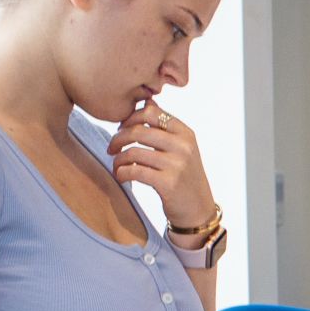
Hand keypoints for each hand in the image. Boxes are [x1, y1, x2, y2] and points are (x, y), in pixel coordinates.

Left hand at [110, 101, 218, 232]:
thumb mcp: (182, 148)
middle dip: (118, 138)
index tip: (122, 129)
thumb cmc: (184, 177)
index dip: (130, 118)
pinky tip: (121, 176)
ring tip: (117, 165)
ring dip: (118, 159)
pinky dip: (121, 173)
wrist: (198, 209)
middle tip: (112, 148)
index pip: (151, 113)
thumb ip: (165, 127)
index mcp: (186, 133)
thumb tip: (148, 101)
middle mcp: (184, 146)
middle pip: (139, 130)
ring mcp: (177, 164)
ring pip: (134, 152)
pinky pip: (134, 171)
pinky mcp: (168, 183)